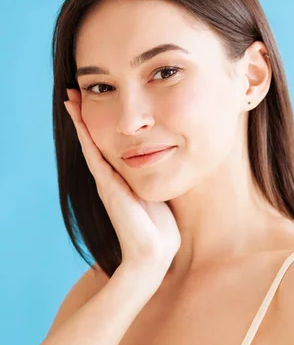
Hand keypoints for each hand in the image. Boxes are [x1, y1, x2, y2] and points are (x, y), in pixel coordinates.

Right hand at [64, 88, 180, 275]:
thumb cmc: (159, 228)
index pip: (108, 144)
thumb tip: (170, 161)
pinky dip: (86, 136)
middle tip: (74, 92)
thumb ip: (157, 178)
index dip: (100, 124)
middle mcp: (110, 177)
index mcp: (122, 178)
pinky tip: (80, 119)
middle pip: (93, 140)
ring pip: (90, 143)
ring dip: (80, 120)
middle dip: (85, 116)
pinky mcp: (107, 186)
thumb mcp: (158, 194)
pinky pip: (94, 155)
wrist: (153, 252)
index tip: (94, 101)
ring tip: (71, 98)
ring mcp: (106, 181)